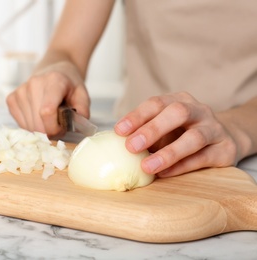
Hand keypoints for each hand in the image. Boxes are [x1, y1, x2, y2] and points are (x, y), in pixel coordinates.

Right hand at [6, 62, 89, 138]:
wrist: (55, 69)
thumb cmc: (69, 84)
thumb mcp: (82, 94)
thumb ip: (83, 111)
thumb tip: (77, 127)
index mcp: (54, 81)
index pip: (47, 112)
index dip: (54, 128)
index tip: (62, 129)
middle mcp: (34, 84)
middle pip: (37, 123)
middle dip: (49, 131)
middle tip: (58, 125)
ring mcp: (20, 91)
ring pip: (28, 126)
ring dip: (40, 129)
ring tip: (49, 119)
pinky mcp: (12, 98)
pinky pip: (20, 123)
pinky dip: (30, 126)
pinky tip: (38, 116)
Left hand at [114, 92, 237, 176]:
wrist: (225, 140)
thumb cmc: (183, 134)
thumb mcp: (163, 128)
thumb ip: (144, 133)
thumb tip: (114, 146)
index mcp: (179, 101)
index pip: (156, 103)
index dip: (137, 116)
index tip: (118, 131)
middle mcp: (199, 111)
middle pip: (178, 113)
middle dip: (152, 129)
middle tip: (131, 146)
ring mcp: (215, 129)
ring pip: (194, 137)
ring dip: (169, 152)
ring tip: (147, 166)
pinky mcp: (225, 150)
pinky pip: (203, 157)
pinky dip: (181, 166)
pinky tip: (164, 173)